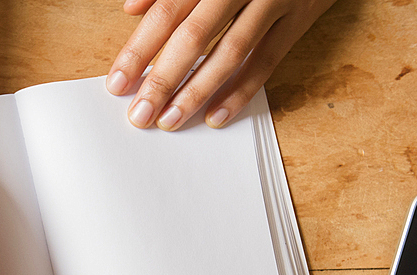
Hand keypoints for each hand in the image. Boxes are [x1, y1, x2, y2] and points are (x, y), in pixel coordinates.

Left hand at [106, 0, 335, 130]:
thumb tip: (132, 8)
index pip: (166, 12)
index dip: (139, 49)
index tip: (118, 83)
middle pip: (194, 35)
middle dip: (163, 79)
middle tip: (141, 113)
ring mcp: (272, 0)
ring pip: (230, 52)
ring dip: (197, 91)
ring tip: (171, 120)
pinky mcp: (298, 18)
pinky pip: (267, 60)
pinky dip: (240, 91)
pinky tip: (215, 116)